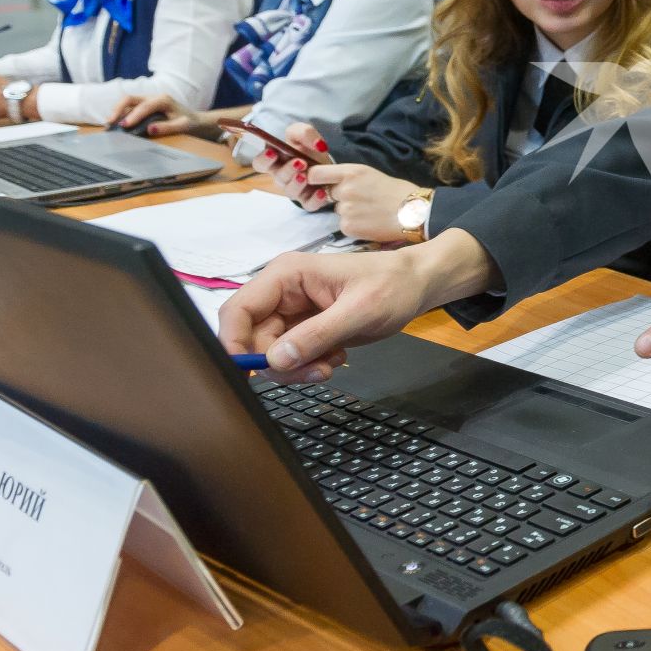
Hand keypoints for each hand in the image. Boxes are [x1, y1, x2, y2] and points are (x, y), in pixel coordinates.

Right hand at [108, 92, 219, 137]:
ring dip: (117, 111)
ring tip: (109, 124)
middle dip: (118, 109)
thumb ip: (167, 128)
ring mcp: (147, 100)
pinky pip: (129, 108)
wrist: (194, 120)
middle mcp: (153, 97)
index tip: (125, 126)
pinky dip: (121, 114)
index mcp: (163, 100)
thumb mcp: (183, 126)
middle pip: (130, 98)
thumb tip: (150, 129)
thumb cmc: (189, 122)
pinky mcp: (143, 106)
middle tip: (110, 122)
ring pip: (127, 102)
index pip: (144, 106)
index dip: (133, 116)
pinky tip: (115, 124)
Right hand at [216, 232, 493, 379]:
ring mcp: (292, 311)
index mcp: (286, 275)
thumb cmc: (392, 286)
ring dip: (298, 366)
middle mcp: (281, 292)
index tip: (251, 374)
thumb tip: (275, 360)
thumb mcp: (360, 311)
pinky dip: (310, 364)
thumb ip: (317, 335)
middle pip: (252, 338)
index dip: (234, 344)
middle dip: (279, 363)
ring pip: (272, 352)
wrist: (417, 285)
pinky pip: (291, 355)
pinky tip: (338, 355)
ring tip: (333, 362)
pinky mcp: (304, 327)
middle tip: (317, 373)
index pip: (238, 311)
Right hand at [250, 122, 346, 211]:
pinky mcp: (308, 200)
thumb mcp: (303, 134)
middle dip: (288, 170)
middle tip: (300, 162)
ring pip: (291, 191)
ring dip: (297, 184)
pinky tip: (321, 192)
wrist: (327, 164)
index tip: (272, 153)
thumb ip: (304, 132)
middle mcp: (282, 177)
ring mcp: (295, 190)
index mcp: (275, 160)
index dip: (264, 160)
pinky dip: (314, 200)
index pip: (260, 163)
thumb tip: (316, 144)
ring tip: (306, 176)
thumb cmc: (307, 148)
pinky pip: (308, 204)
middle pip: (279, 177)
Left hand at [300, 163, 416, 240]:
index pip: (315, 174)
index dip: (315, 180)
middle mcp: (345, 189)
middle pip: (329, 194)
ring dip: (350, 213)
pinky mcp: (348, 227)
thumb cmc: (399, 192)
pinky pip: (344, 225)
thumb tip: (332, 185)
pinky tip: (371, 223)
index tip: (320, 184)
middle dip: (341, 198)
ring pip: (338, 211)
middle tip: (362, 202)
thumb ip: (350, 178)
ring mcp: (345, 209)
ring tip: (371, 213)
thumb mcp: (372, 175)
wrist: (416, 213)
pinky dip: (355, 226)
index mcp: (351, 172)